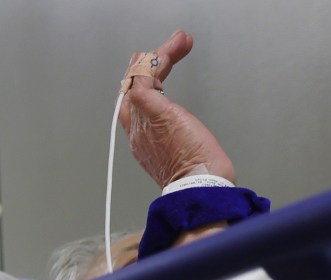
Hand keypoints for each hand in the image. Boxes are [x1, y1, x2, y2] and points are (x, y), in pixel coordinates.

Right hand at [120, 31, 235, 187]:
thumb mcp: (188, 158)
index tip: (161, 70)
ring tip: (179, 42)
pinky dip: (156, 60)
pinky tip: (172, 48)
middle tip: (170, 49)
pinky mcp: (153, 112)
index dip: (144, 85)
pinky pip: (144, 78)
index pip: (133, 106)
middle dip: (149, 66)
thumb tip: (192, 139)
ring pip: (138, 79)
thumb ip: (182, 145)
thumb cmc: (200, 178)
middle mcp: (137, 132)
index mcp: (142, 143)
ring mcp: (143, 122)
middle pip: (130, 89)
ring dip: (159, 56)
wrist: (199, 185)